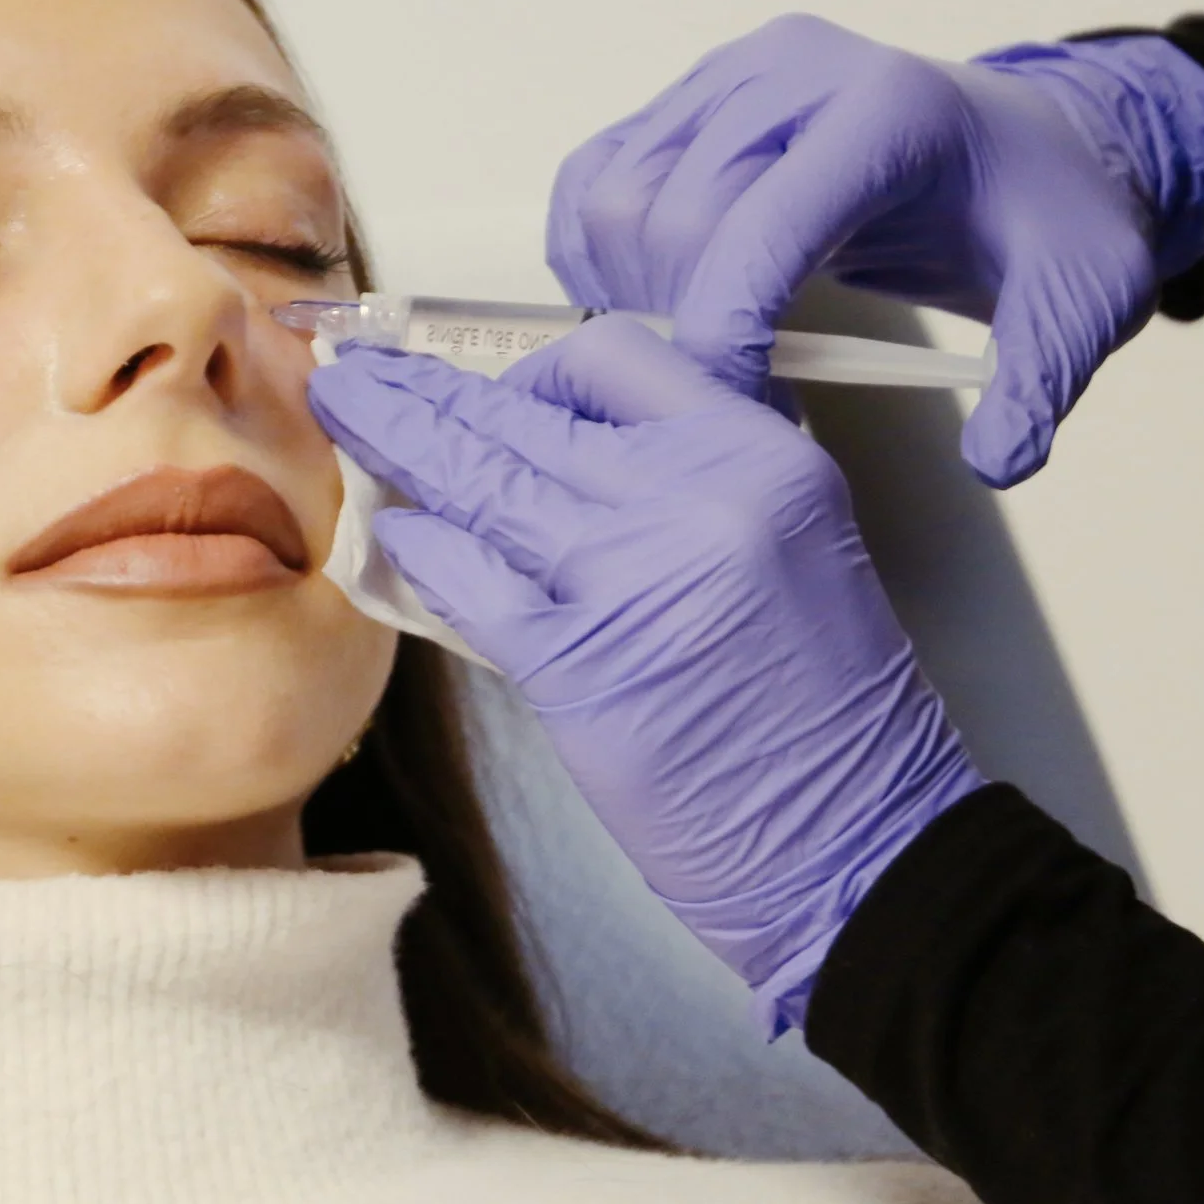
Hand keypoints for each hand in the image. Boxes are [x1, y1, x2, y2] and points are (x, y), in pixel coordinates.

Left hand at [308, 319, 985, 1031]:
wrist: (858, 841)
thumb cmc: (824, 711)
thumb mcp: (788, 542)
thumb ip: (688, 480)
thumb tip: (563, 444)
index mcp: (758, 456)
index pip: (611, 361)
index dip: (534, 372)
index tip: (496, 393)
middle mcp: (695, 499)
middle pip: (523, 416)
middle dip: (424, 393)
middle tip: (361, 375)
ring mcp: (630, 579)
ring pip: (483, 482)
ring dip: (398, 447)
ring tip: (345, 419)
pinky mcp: (579, 666)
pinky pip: (472, 582)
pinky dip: (423, 553)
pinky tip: (391, 536)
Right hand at [549, 14, 1203, 485]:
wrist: (1021, 148)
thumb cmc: (1042, 215)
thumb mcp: (1083, 296)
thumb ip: (1043, 379)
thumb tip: (995, 461)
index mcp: (887, 109)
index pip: (758, 224)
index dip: (723, 332)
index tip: (736, 415)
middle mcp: (790, 71)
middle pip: (670, 216)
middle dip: (678, 330)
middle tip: (727, 407)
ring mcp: (726, 77)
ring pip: (613, 198)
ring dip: (627, 298)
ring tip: (694, 360)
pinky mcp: (685, 99)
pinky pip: (593, 177)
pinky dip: (594, 255)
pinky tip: (644, 310)